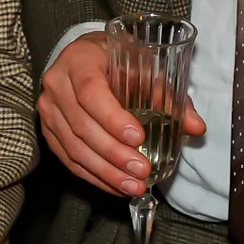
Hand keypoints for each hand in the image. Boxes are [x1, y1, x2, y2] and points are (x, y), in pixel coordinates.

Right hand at [39, 31, 205, 196]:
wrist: (85, 58)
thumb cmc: (116, 59)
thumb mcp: (143, 66)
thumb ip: (168, 96)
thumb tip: (195, 126)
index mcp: (80, 60)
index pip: (91, 92)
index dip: (113, 118)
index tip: (138, 137)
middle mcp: (57, 84)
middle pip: (82, 126)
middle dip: (115, 154)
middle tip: (142, 170)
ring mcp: (49, 110)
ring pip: (74, 148)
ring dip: (106, 172)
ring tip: (134, 185)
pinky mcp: (49, 131)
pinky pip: (69, 160)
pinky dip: (95, 176)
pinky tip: (117, 185)